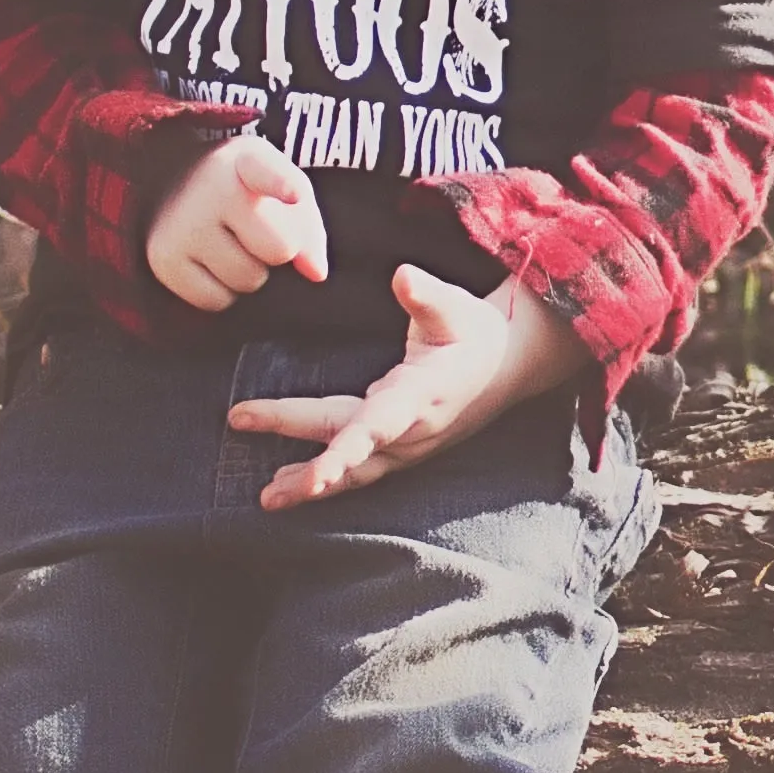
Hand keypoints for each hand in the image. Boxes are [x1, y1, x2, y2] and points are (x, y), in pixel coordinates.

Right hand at [146, 129, 326, 311]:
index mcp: (247, 160)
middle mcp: (210, 188)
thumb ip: (308, 226)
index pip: (268, 173)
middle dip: (277, 249)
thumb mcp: (282, 187)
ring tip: (231, 242)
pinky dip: (221, 291)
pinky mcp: (162, 258)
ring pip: (247, 280)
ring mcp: (182, 224)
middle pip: (278, 249)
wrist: (174, 184)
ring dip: (249, 271)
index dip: (284, 185)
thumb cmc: (244, 190)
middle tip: (256, 230)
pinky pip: (215, 300)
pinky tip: (210, 261)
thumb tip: (316, 273)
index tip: (293, 194)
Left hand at [227, 263, 587, 509]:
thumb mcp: (456, 308)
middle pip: (353, 449)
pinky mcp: (404, 448)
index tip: (316, 475)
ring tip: (269, 498)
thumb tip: (401, 275)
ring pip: (357, 471)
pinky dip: (327, 479)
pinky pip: (362, 470)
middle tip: (263, 489)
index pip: (377, 426)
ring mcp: (410, 444)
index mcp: (422, 394)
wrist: (510, 364)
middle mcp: (414, 429)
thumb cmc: (477, 333)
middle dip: (309, 467)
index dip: (344, 452)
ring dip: (312, 484)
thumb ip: (426, 295)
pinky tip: (293, 483)